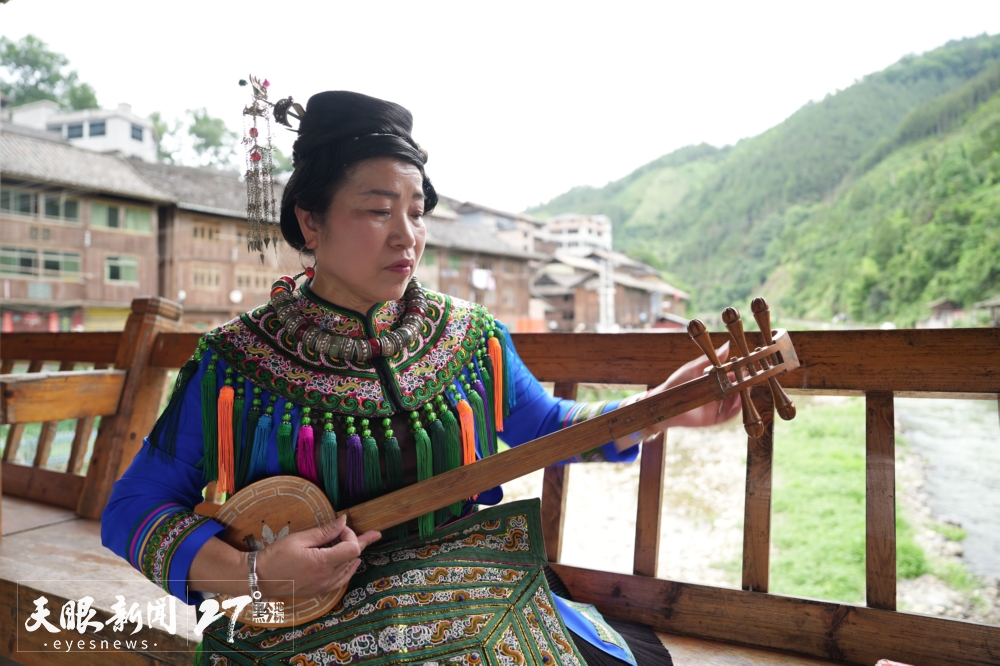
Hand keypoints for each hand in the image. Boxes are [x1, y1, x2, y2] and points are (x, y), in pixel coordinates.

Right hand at [254, 515, 380, 597]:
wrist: (260, 578)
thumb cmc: (276, 556)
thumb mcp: (300, 539)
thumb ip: (325, 531)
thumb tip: (343, 521)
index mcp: (323, 563)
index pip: (352, 548)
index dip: (351, 535)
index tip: (341, 527)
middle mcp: (327, 577)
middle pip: (353, 558)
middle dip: (359, 542)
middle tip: (374, 534)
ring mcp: (323, 586)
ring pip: (348, 569)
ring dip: (353, 555)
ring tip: (362, 543)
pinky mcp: (319, 591)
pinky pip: (340, 580)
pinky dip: (347, 569)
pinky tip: (351, 563)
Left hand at [615, 342, 740, 447]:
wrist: (662, 404)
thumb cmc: (676, 384)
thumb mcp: (692, 369)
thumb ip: (708, 359)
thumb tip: (727, 345)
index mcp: (713, 383)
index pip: (730, 377)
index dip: (739, 372)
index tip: (745, 365)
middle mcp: (716, 395)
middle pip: (735, 390)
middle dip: (744, 384)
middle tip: (750, 377)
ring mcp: (714, 408)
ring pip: (734, 403)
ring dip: (742, 396)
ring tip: (746, 388)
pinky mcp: (712, 419)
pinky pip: (727, 415)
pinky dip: (735, 410)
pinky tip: (738, 402)